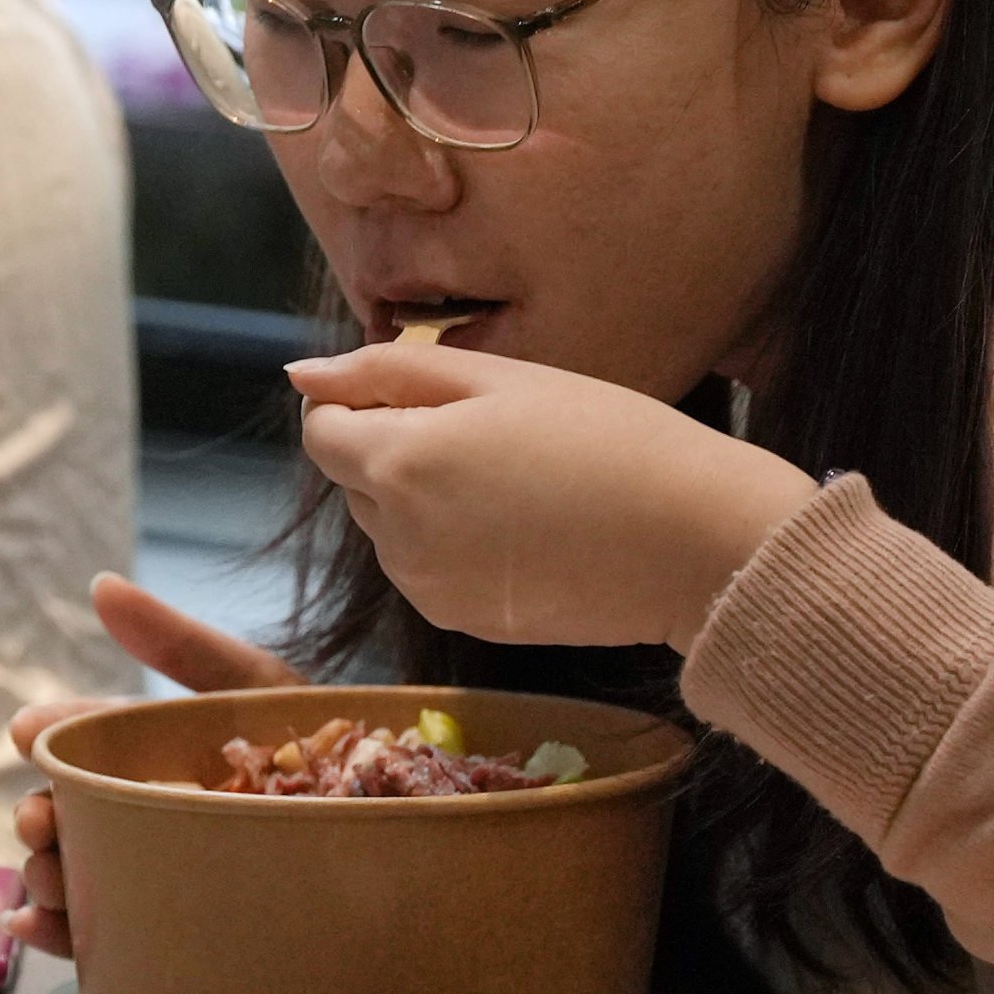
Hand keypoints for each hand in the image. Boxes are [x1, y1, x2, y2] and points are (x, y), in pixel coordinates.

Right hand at [1, 573, 296, 960]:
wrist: (398, 822)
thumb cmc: (328, 750)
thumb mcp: (254, 688)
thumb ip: (182, 645)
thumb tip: (99, 585)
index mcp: (160, 757)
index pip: (91, 745)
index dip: (54, 736)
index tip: (26, 732)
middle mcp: (151, 814)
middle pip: (74, 816)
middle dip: (42, 817)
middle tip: (40, 820)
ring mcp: (162, 874)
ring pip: (82, 878)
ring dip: (47, 876)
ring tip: (49, 875)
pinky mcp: (176, 930)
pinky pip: (107, 938)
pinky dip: (62, 935)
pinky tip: (36, 925)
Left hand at [290, 342, 817, 652]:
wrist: (693, 542)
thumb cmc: (609, 439)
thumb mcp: (501, 378)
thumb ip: (387, 372)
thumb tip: (300, 375)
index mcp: (398, 463)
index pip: (321, 429)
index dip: (360, 402)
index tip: (423, 392)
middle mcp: (395, 536)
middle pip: (357, 478)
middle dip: (399, 448)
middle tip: (497, 432)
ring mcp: (428, 588)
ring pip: (392, 525)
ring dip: (427, 498)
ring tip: (521, 480)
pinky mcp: (464, 621)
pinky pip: (430, 568)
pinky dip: (456, 543)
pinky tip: (528, 526)